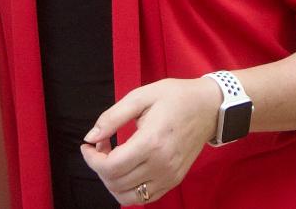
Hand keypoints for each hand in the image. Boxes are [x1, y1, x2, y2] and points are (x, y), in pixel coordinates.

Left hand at [80, 77, 222, 204]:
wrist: (209, 107)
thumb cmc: (175, 97)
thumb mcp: (140, 96)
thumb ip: (112, 117)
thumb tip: (90, 137)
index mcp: (151, 142)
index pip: (111, 167)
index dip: (91, 159)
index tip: (87, 145)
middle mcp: (161, 165)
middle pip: (116, 183)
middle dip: (99, 167)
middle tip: (100, 146)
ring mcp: (169, 176)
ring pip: (128, 196)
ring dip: (112, 181)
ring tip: (112, 158)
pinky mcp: (174, 181)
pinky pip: (144, 198)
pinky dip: (128, 189)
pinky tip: (127, 168)